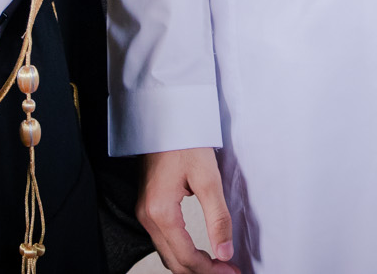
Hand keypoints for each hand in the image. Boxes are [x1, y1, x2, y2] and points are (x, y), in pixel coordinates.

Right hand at [138, 147, 237, 273]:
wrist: (165, 117)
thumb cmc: (184, 141)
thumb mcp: (208, 179)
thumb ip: (218, 218)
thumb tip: (225, 252)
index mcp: (161, 211)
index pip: (187, 257)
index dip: (211, 270)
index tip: (232, 272)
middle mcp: (147, 216)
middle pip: (174, 261)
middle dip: (201, 272)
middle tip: (227, 273)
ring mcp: (145, 211)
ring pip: (167, 253)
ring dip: (191, 265)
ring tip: (216, 267)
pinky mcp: (148, 206)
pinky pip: (163, 241)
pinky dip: (181, 252)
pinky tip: (197, 252)